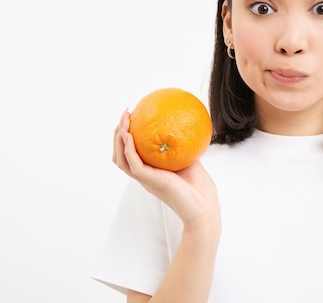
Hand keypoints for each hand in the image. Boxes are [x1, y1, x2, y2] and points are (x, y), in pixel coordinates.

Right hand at [112, 110, 219, 228]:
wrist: (204, 206)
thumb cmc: (199, 187)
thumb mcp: (189, 159)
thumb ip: (182, 146)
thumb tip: (183, 125)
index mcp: (151, 171)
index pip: (130, 154)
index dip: (127, 136)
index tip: (132, 117)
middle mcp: (145, 175)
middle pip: (120, 155)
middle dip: (118, 134)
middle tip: (125, 115)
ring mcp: (146, 179)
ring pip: (121, 159)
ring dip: (119, 139)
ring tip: (123, 121)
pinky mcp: (150, 181)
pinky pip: (133, 164)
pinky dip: (128, 149)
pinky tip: (129, 134)